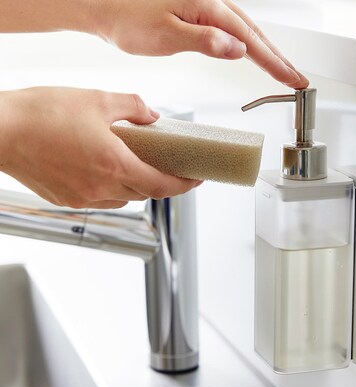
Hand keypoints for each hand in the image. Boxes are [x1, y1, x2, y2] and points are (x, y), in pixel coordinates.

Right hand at [0, 87, 200, 208]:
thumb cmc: (41, 114)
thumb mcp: (97, 99)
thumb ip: (133, 107)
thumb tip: (152, 116)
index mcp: (114, 164)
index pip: (163, 186)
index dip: (184, 185)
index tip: (196, 179)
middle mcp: (101, 187)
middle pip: (146, 193)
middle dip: (161, 182)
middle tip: (168, 167)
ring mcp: (84, 197)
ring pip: (125, 198)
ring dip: (137, 185)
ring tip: (136, 165)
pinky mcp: (68, 200)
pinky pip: (102, 200)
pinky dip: (113, 188)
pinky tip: (107, 171)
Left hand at [96, 0, 307, 87]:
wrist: (101, 5)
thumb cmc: (126, 18)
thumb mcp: (166, 35)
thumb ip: (205, 42)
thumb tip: (238, 49)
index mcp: (207, 5)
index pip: (250, 40)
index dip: (274, 63)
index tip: (292, 79)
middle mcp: (211, 1)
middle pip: (255, 32)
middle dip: (278, 58)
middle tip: (296, 78)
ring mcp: (205, 5)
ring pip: (245, 30)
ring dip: (266, 51)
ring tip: (282, 69)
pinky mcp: (197, 11)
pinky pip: (230, 27)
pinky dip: (246, 43)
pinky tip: (250, 51)